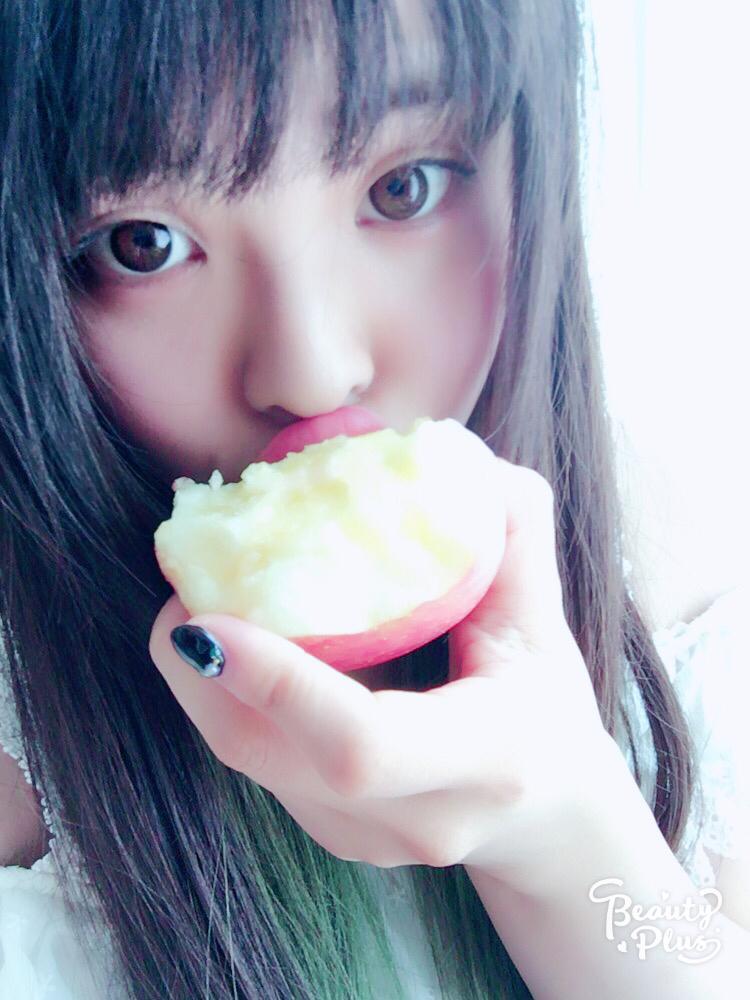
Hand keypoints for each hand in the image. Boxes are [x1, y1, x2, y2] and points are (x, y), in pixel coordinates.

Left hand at [149, 459, 619, 894]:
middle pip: (271, 753)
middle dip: (202, 673)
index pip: (362, 742)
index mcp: (487, 757)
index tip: (207, 618)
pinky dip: (230, 699)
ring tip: (198, 602)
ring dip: (203, 681)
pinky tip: (237, 648)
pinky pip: (258, 762)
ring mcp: (365, 839)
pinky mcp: (330, 835)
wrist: (546, 815)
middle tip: (185, 588)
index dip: (278, 681)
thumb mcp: (543, 616)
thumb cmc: (547, 704)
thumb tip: (449, 450)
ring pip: (250, 759)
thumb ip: (510, 529)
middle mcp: (417, 816)